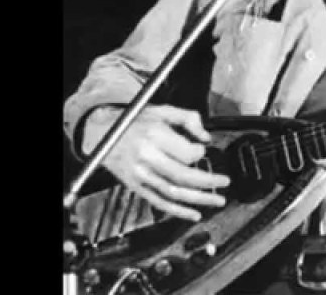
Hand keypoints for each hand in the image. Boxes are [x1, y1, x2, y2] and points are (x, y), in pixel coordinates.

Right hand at [81, 104, 230, 220]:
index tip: (202, 149)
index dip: (200, 152)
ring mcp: (140, 174)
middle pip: (183, 176)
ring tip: (217, 200)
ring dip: (199, 199)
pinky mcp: (136, 186)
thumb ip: (189, 118)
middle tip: (224, 182)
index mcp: (154, 135)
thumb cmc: (135, 122)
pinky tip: (194, 214)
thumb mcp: (163, 110)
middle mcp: (147, 156)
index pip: (186, 153)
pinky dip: (178, 211)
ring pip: (174, 193)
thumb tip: (206, 137)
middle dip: (209, 181)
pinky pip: (159, 203)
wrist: (101, 133)